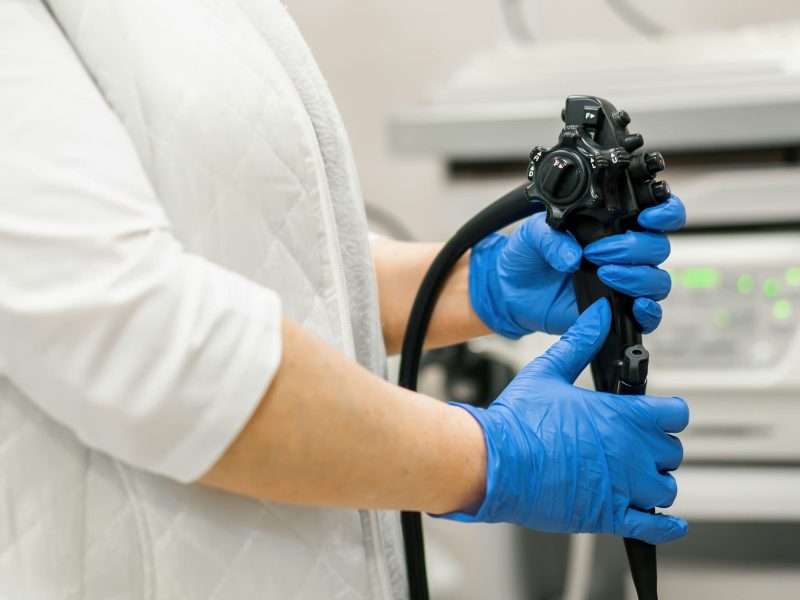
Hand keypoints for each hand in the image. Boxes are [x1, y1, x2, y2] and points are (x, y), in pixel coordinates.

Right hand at [437, 299, 688, 543]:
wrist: (494, 463)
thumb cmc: (516, 421)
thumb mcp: (548, 372)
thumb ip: (579, 342)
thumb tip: (598, 317)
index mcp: (620, 415)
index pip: (675, 414)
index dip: (666, 413)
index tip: (656, 415)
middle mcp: (630, 451)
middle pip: (672, 452)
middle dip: (656, 448)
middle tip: (633, 445)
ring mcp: (622, 487)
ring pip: (666, 488)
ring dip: (655, 483)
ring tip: (634, 478)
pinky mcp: (608, 515)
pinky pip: (653, 526)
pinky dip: (666, 527)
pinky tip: (668, 523)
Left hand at [468, 195, 685, 336]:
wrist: (510, 290)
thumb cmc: (526, 256)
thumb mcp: (532, 234)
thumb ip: (551, 237)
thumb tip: (573, 256)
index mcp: (612, 227)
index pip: (657, 215)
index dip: (665, 213)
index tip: (647, 216)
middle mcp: (624, 254)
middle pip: (658, 248)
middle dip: (634, 248)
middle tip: (599, 253)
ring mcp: (623, 283)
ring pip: (657, 280)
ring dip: (637, 277)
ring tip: (604, 274)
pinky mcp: (616, 311)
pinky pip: (649, 316)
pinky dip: (649, 312)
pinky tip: (634, 305)